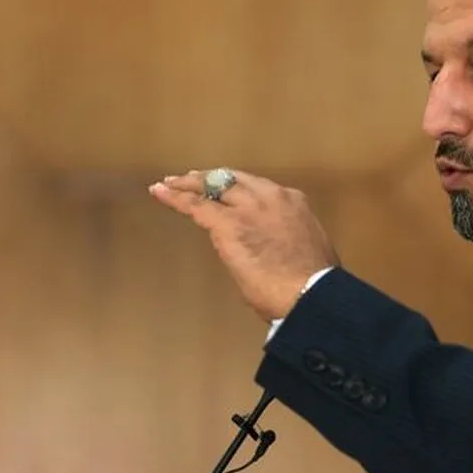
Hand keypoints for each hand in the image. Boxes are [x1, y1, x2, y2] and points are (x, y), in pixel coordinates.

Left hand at [148, 169, 339, 320]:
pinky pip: (195, 205)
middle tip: (191, 179)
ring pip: (211, 185)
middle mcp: (270, 197)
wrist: (310, 294)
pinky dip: (175, 198)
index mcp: (293, 204)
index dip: (237, 188)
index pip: (257, 189)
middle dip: (210, 179)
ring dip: (189, 184)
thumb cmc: (312, 285)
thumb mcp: (307, 251)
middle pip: (232, 179)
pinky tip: (159, 192)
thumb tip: (277, 253)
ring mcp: (248, 208)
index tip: (226, 191)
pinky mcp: (227, 223)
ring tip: (170, 183)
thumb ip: (286, 242)